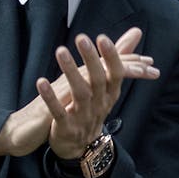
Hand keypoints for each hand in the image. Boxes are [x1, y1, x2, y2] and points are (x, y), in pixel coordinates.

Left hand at [0, 27, 155, 156]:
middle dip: (91, 58)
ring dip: (70, 72)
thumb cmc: (94, 107)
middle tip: (82, 38)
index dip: (112, 57)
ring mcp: (83, 117)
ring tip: (61, 51)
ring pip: (80, 94)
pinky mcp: (66, 127)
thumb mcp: (108, 85)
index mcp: (110, 93)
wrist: (80, 146)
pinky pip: (58, 111)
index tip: (103, 38)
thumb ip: (120, 58)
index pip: (116, 73)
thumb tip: (137, 31)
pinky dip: (50, 97)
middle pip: (98, 80)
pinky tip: (41, 81)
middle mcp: (100, 104)